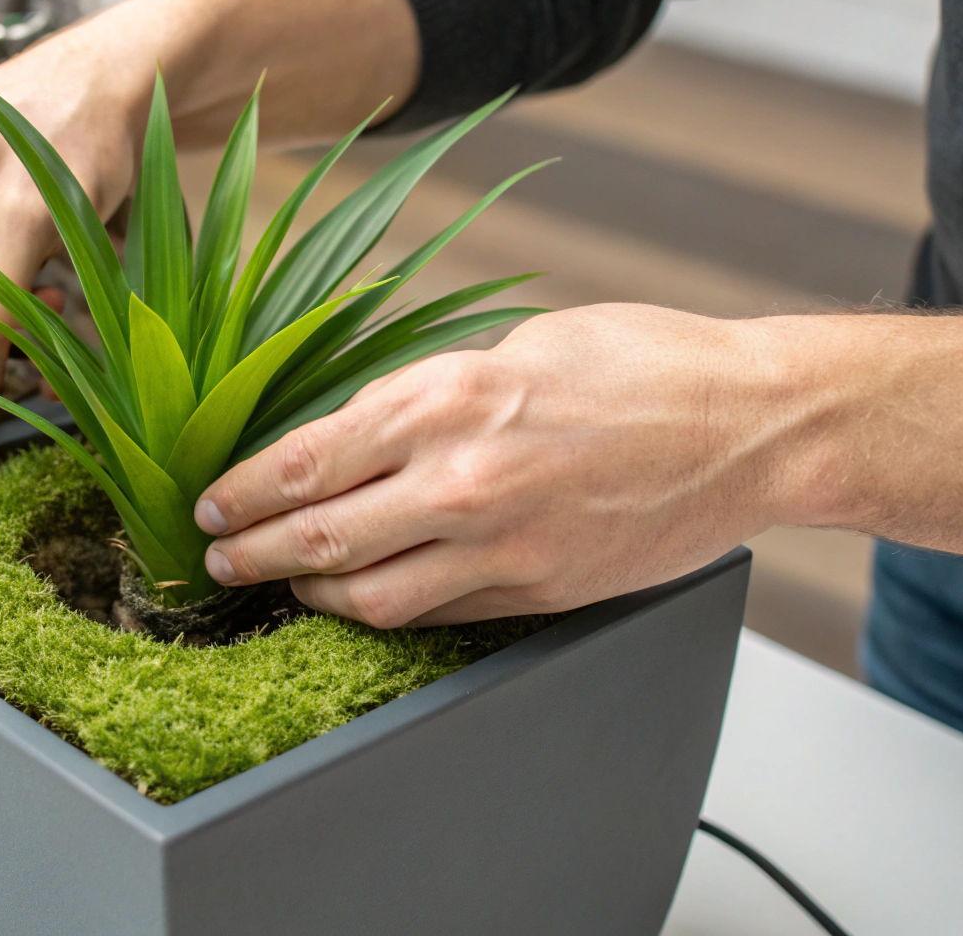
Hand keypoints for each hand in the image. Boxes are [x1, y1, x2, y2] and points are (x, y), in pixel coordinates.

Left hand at [193, 304, 794, 626]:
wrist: (752, 425)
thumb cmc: (643, 364)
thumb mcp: (517, 346)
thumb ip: (432, 395)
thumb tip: (361, 434)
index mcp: (445, 396)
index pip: (304, 459)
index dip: (242, 488)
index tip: (211, 502)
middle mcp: (459, 476)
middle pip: (317, 535)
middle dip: (251, 552)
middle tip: (217, 558)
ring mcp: (500, 545)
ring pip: (368, 597)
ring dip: (311, 596)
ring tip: (283, 588)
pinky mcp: (539, 591)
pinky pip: (439, 615)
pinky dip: (389, 613)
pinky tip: (368, 603)